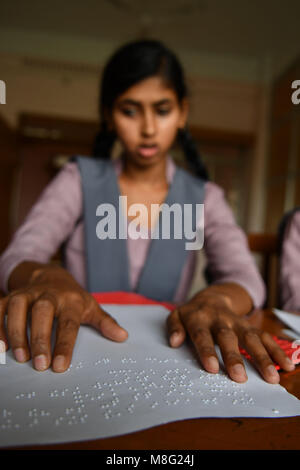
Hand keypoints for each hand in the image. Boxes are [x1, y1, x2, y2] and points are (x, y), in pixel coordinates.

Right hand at [0, 266, 127, 371]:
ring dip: (17, 332)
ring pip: (19, 307)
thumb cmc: (72, 297)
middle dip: (40, 339)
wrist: (50, 274)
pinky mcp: (11, 296)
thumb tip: (122, 336)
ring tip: (20, 357)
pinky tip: (0, 346)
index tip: (60, 367)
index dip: (65, 345)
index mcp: (71, 300)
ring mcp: (28, 294)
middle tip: (39, 365)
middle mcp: (48, 294)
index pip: (69, 323)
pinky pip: (0, 307)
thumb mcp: (91, 306)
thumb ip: (105, 322)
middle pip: (43, 312)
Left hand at [167, 293, 294, 382]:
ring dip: (262, 357)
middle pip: (228, 337)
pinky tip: (286, 366)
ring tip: (272, 377)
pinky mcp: (250, 326)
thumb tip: (174, 342)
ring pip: (250, 337)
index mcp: (199, 318)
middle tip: (239, 377)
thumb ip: (174, 327)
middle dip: (234, 356)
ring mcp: (237, 322)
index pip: (202, 335)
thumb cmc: (192, 314)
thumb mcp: (177, 316)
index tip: (212, 368)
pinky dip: (276, 351)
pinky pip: (265, 337)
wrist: (212, 297)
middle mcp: (220, 320)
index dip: (207, 350)